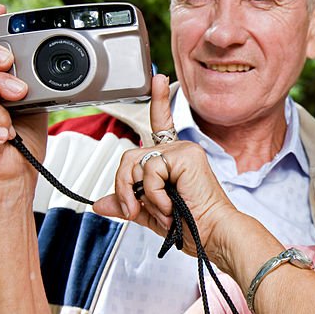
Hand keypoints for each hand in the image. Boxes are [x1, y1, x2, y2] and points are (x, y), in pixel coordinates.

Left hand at [93, 77, 237, 257]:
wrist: (213, 234)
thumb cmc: (193, 225)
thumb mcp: (151, 214)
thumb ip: (127, 204)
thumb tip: (101, 204)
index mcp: (174, 160)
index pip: (161, 125)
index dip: (159, 101)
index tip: (159, 79)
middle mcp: (179, 150)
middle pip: (129, 156)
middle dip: (124, 186)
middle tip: (135, 209)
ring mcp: (183, 150)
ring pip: (135, 162)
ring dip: (140, 193)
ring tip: (162, 209)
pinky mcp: (185, 155)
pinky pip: (150, 170)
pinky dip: (154, 194)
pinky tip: (170, 204)